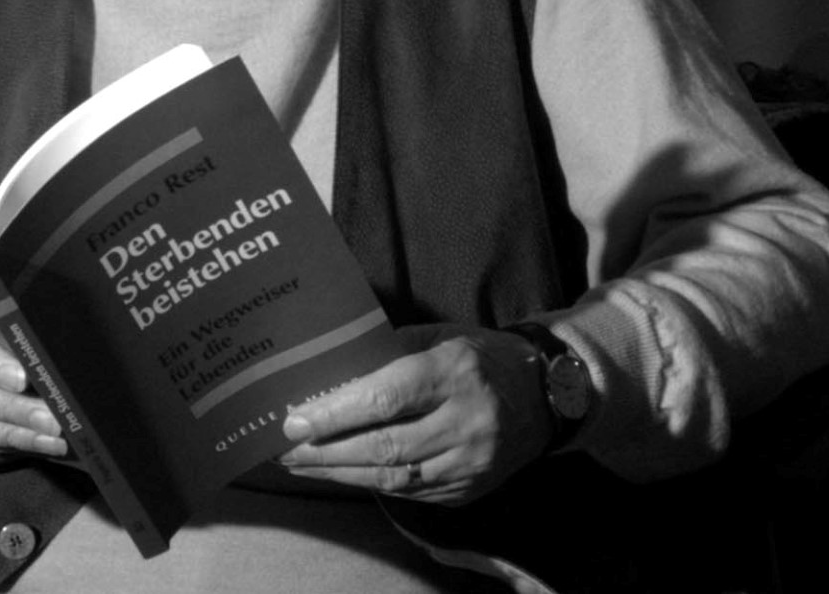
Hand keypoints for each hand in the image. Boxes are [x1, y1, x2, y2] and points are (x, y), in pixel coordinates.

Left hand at [279, 323, 553, 504]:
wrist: (546, 394)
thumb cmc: (479, 355)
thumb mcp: (438, 336)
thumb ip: (388, 351)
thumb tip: (330, 372)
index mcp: (454, 372)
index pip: (386, 398)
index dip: (335, 413)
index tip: (293, 420)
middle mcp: (466, 421)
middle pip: (385, 446)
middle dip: (326, 452)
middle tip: (282, 450)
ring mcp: (472, 461)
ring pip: (395, 477)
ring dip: (340, 474)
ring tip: (299, 465)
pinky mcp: (471, 488)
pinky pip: (412, 493)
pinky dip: (371, 483)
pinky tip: (341, 473)